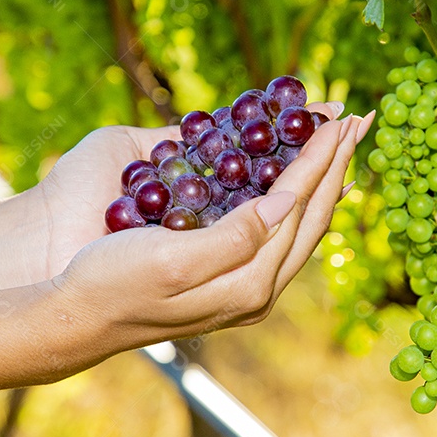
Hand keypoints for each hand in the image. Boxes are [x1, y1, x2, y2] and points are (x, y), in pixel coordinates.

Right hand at [0, 111, 373, 390]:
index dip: (321, 159)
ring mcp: (246, 289)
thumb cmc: (113, 282)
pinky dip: (297, 201)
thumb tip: (288, 201)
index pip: (298, 206)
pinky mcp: (230, 283)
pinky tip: (299, 185)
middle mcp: (258, 289)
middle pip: (313, 217)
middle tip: (359, 121)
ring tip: (339, 146)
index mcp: (250, 281)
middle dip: (337, 166)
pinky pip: (279, 236)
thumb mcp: (172, 259)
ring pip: (301, 228)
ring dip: (323, 183)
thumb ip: (236, 236)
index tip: (342, 118)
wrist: (76, 319)